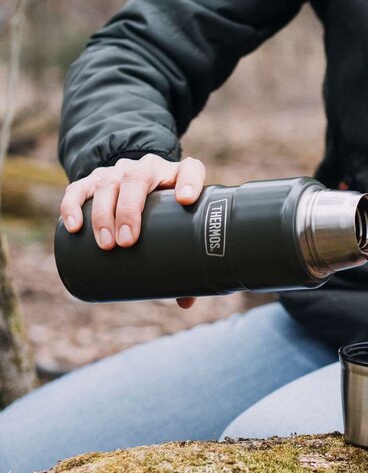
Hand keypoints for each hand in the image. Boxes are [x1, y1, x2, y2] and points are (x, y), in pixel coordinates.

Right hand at [60, 153, 205, 308]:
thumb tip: (185, 304)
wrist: (136, 186)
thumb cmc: (164, 216)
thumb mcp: (175, 231)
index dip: (189, 181)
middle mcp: (147, 168)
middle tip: (127, 241)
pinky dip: (73, 206)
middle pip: (136, 179)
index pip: (189, 169)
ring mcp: (118, 172)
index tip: (186, 200)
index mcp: (176, 175)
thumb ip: (184, 262)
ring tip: (106, 244)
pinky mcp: (93, 180)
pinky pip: (79, 188)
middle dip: (129, 210)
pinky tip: (74, 226)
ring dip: (103, 214)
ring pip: (107, 184)